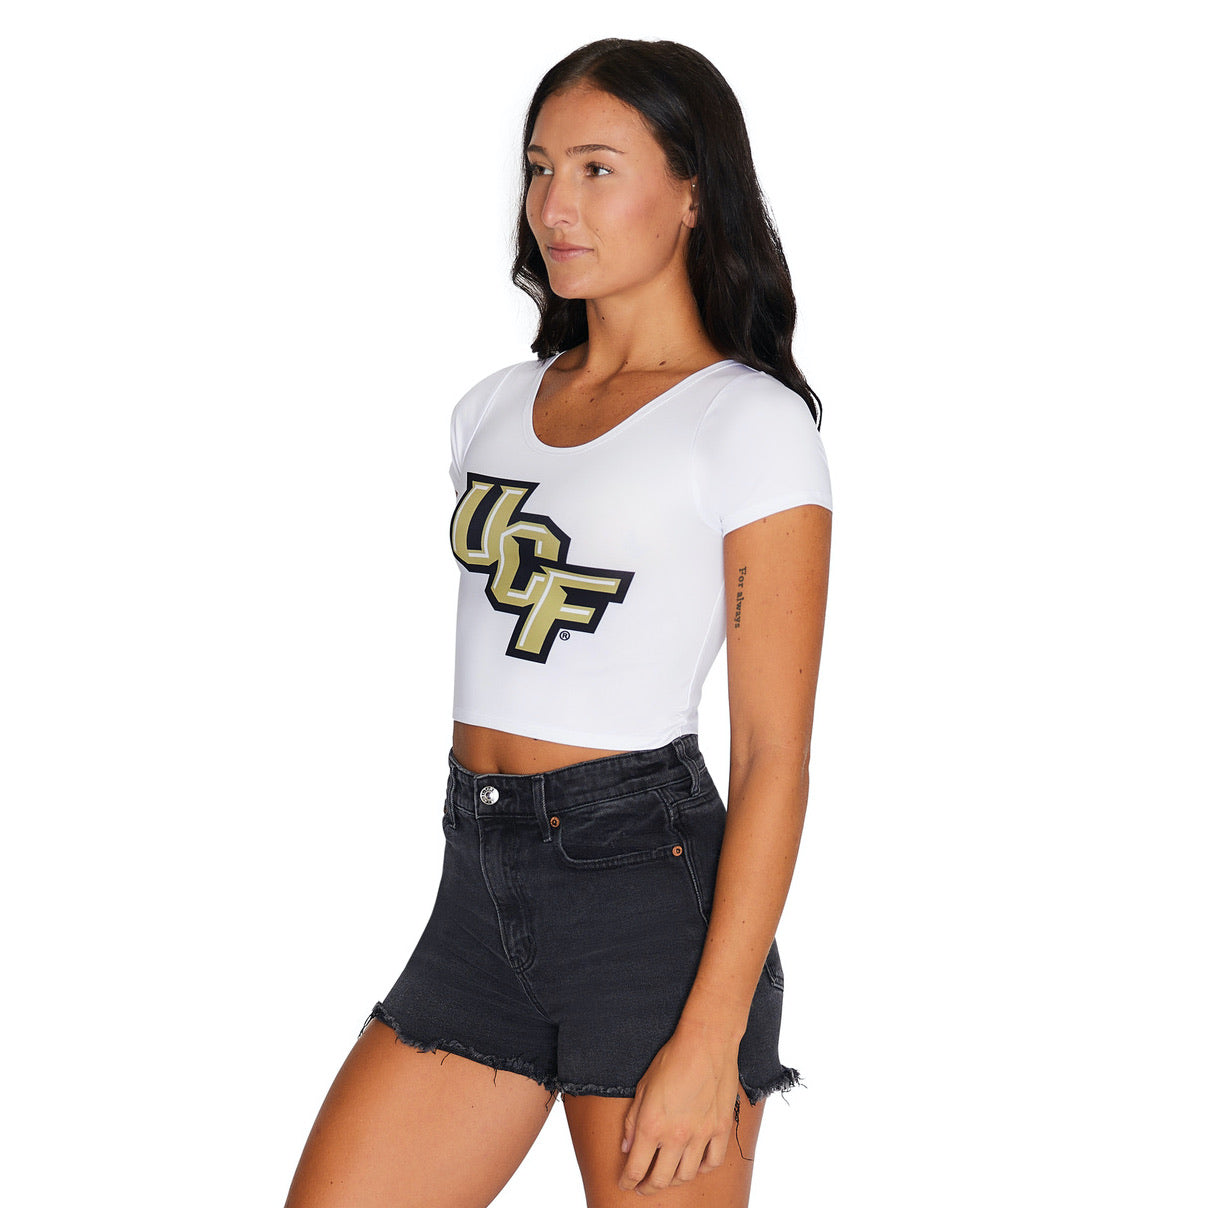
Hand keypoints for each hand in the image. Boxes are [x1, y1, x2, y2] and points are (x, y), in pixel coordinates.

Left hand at [618, 1023, 740, 1194]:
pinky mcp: (720, 1129)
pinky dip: (702, 1168)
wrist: (705, 1042)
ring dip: (673, 1179)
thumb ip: (632, 1121)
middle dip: (648, 1187)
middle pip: (661, 1179)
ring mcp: (701, 1135)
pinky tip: (695, 1164)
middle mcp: (676, 1136)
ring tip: (667, 1174)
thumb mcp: (642, 1087)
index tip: (625, 1184)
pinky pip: (713, 1162)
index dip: (627, 1181)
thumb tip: (626, 1147)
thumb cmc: (671, 1059)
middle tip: (643, 1186)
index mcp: (651, 1125)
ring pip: (686, 1175)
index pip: (635, 1168)